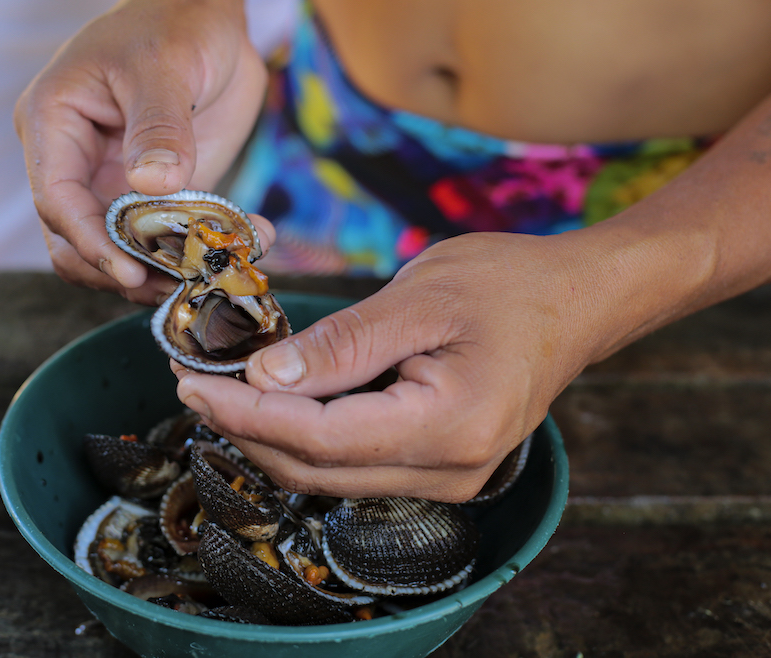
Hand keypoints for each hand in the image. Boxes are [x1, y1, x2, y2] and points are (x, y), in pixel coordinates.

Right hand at [14, 0, 267, 302]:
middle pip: (75, 241)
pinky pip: (165, 239)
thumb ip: (159, 127)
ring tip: (213, 269)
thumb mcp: (164, 66)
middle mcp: (76, 161)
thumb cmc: (174, 23)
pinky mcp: (154, 195)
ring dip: (162, 271)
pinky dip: (198, 251)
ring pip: (118, 250)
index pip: (56, 200)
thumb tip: (152, 185)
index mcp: (54, 123)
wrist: (209, 19)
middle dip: (121, 270)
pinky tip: (247, 243)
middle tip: (176, 283)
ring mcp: (114, 182)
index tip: (131, 271)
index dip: (89, 242)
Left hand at [174, 231, 606, 502]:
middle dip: (246, 428)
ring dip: (271, 436)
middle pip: (316, 469)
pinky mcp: (440, 468)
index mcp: (450, 427)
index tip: (193, 381)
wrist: (578, 303)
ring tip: (224, 390)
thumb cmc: (510, 286)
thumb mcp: (421, 296)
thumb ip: (343, 343)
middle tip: (196, 382)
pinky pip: (355, 466)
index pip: (318, 438)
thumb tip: (265, 374)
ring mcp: (448, 479)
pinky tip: (278, 402)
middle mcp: (450, 471)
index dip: (246, 412)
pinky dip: (307, 438)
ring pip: (330, 476)